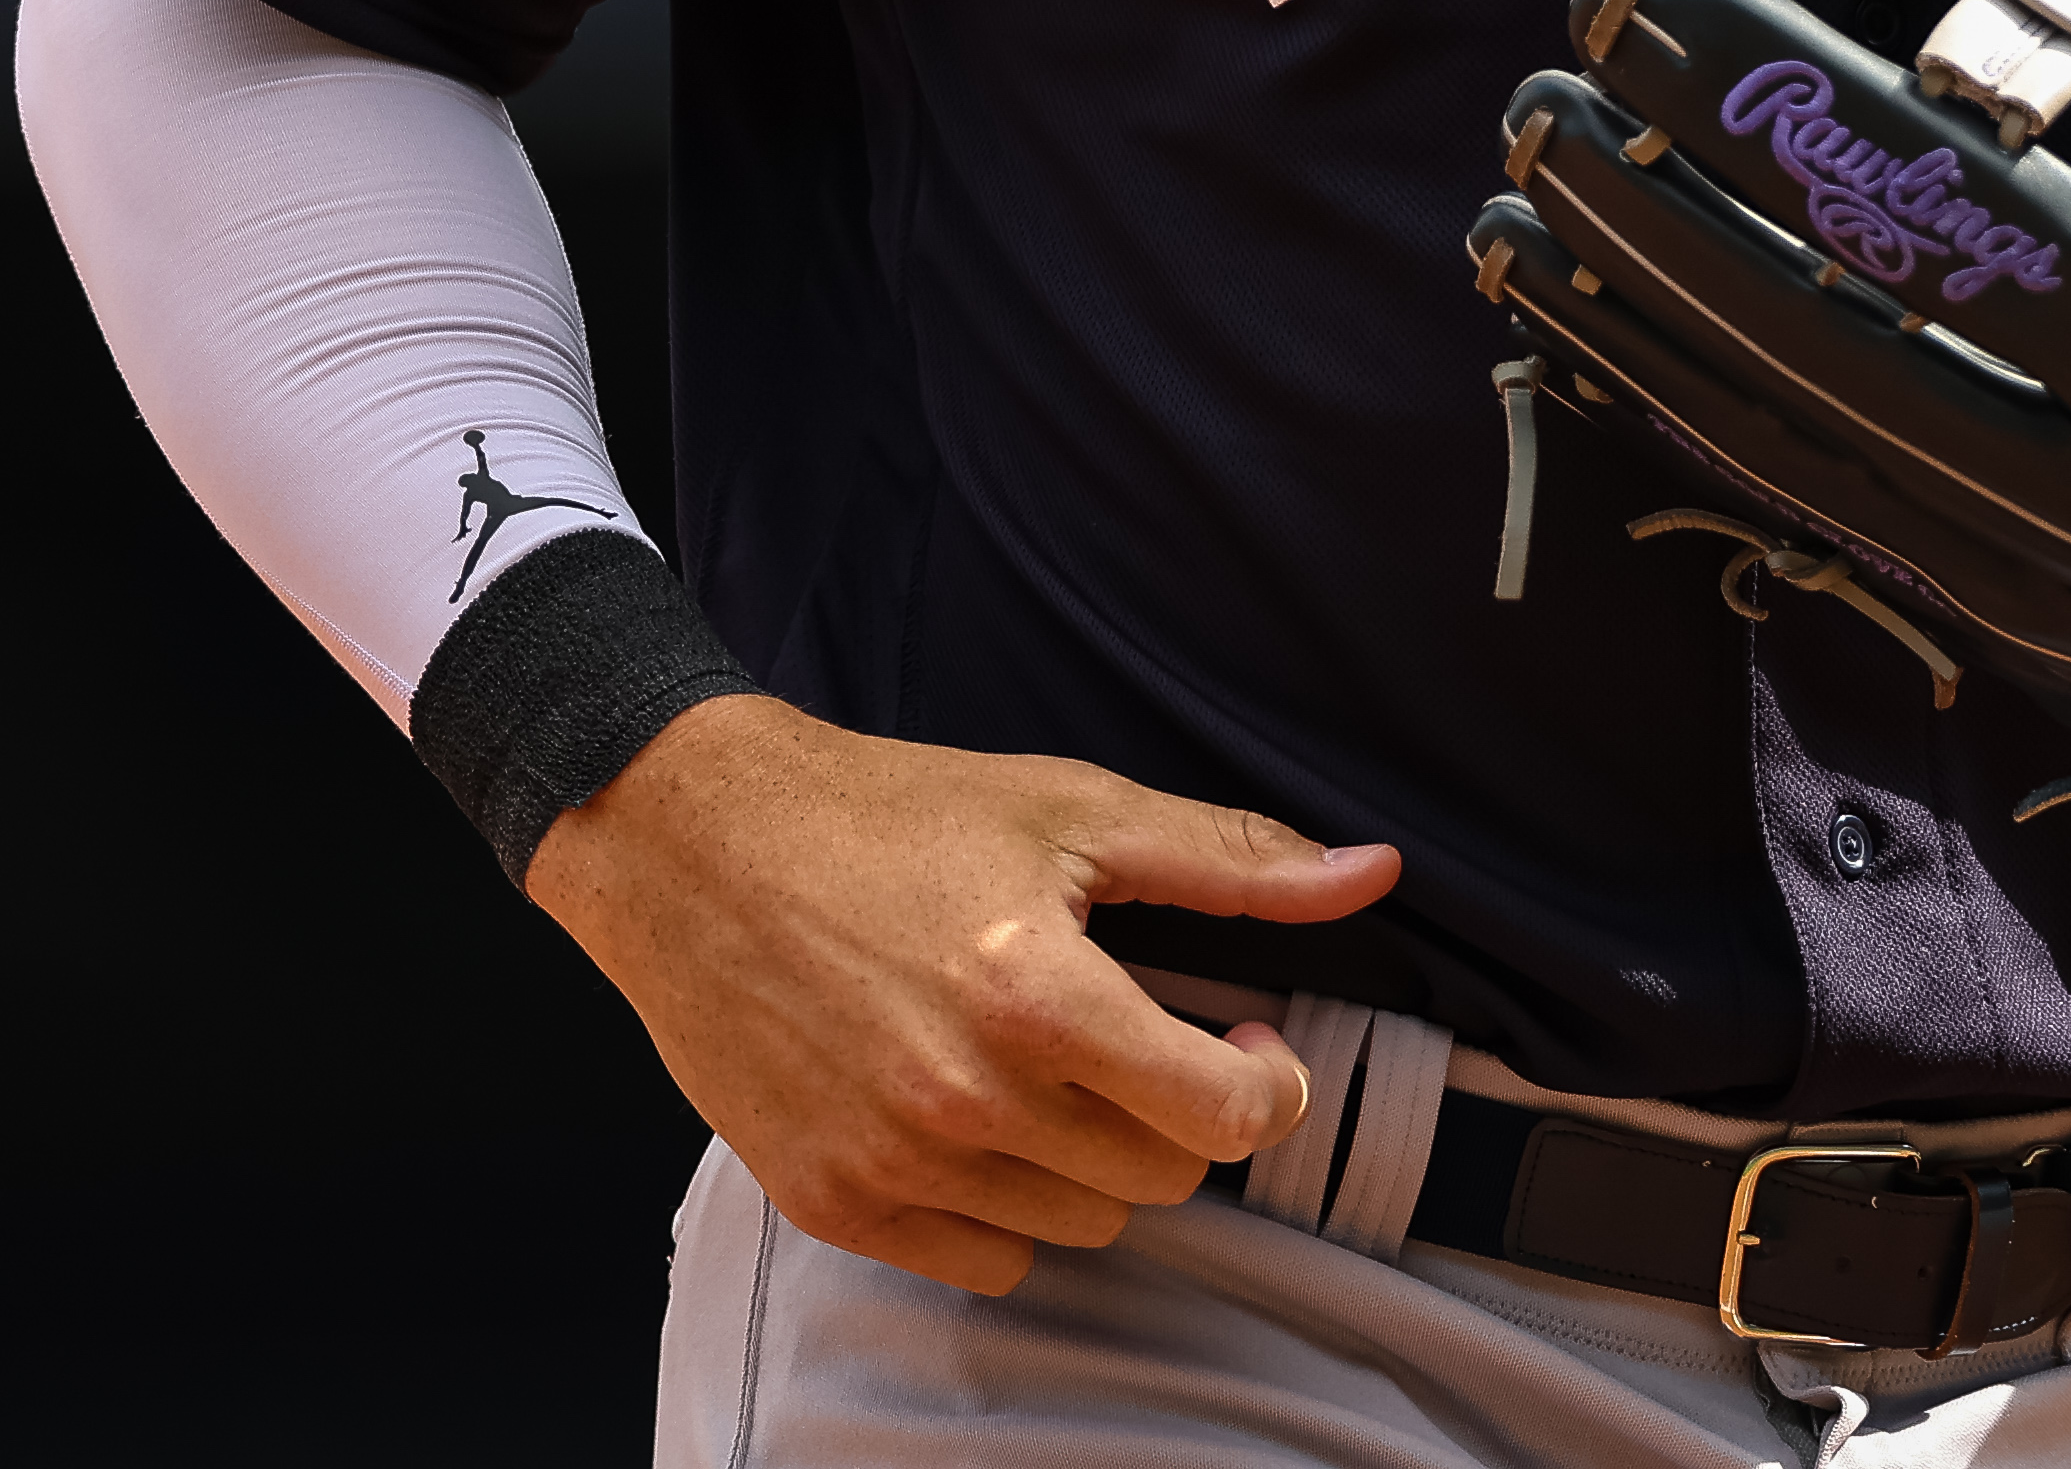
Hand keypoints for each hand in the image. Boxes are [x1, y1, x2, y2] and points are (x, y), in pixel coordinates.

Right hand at [523, 693, 1402, 1294]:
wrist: (696, 845)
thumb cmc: (889, 816)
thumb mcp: (1074, 809)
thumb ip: (1232, 861)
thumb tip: (1374, 874)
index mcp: (1042, 1000)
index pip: (1227, 1120)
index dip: (1266, 1085)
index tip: (1244, 1044)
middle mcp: (968, 1100)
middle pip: (1162, 1180)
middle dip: (1177, 1114)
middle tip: (1137, 1042)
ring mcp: (892, 1164)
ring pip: (1081, 1228)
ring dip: (1092, 1162)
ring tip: (1046, 1068)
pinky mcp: (829, 1201)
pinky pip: (982, 1260)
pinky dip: (1005, 1206)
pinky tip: (979, 1116)